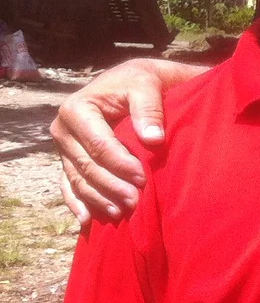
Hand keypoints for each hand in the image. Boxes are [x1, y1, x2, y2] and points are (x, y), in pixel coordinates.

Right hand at [51, 59, 204, 224]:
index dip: (120, 163)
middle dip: (112, 186)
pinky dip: (78, 203)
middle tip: (137, 201)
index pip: (98, 144)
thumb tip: (152, 138)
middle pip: (87, 166)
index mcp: (77, 109)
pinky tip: (89, 220)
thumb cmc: (141, 83)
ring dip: (99, 199)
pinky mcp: (69, 160)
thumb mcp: (147, 85)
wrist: (133, 82)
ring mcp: (64, 148)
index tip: (142, 177)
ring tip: (122, 212)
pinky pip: (68, 185)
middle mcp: (63, 130)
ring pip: (78, 180)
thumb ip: (149, 109)